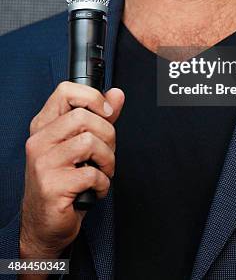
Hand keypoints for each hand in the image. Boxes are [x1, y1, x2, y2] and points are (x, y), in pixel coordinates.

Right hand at [20, 82, 124, 259]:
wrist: (45, 224)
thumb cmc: (63, 182)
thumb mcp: (81, 145)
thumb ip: (99, 118)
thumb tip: (116, 95)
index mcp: (44, 125)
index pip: (66, 91)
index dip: (93, 96)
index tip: (107, 112)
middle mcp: (39, 141)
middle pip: (83, 116)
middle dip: (107, 135)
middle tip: (106, 153)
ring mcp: (43, 163)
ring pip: (89, 142)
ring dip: (107, 160)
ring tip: (102, 171)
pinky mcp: (52, 186)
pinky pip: (91, 173)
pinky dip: (102, 183)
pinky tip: (95, 189)